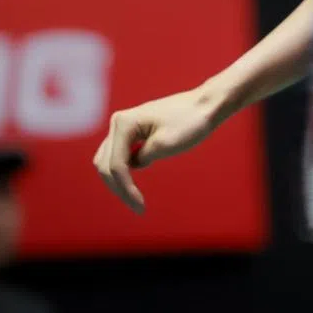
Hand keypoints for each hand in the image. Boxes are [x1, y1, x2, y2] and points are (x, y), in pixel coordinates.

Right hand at [92, 88, 218, 213]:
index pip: (116, 165)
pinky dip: (124, 171)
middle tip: (137, 207)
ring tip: (135, 200)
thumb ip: (141, 159)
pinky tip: (136, 185)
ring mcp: (125, 126)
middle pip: (105, 164)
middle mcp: (119, 122)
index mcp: (123, 123)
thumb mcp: (164, 145)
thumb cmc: (190, 122)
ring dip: (118, 181)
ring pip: (109, 160)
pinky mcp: (133, 131)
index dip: (125, 189)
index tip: (141, 208)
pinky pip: (120, 155)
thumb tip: (130, 167)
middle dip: (118, 188)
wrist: (206, 104)